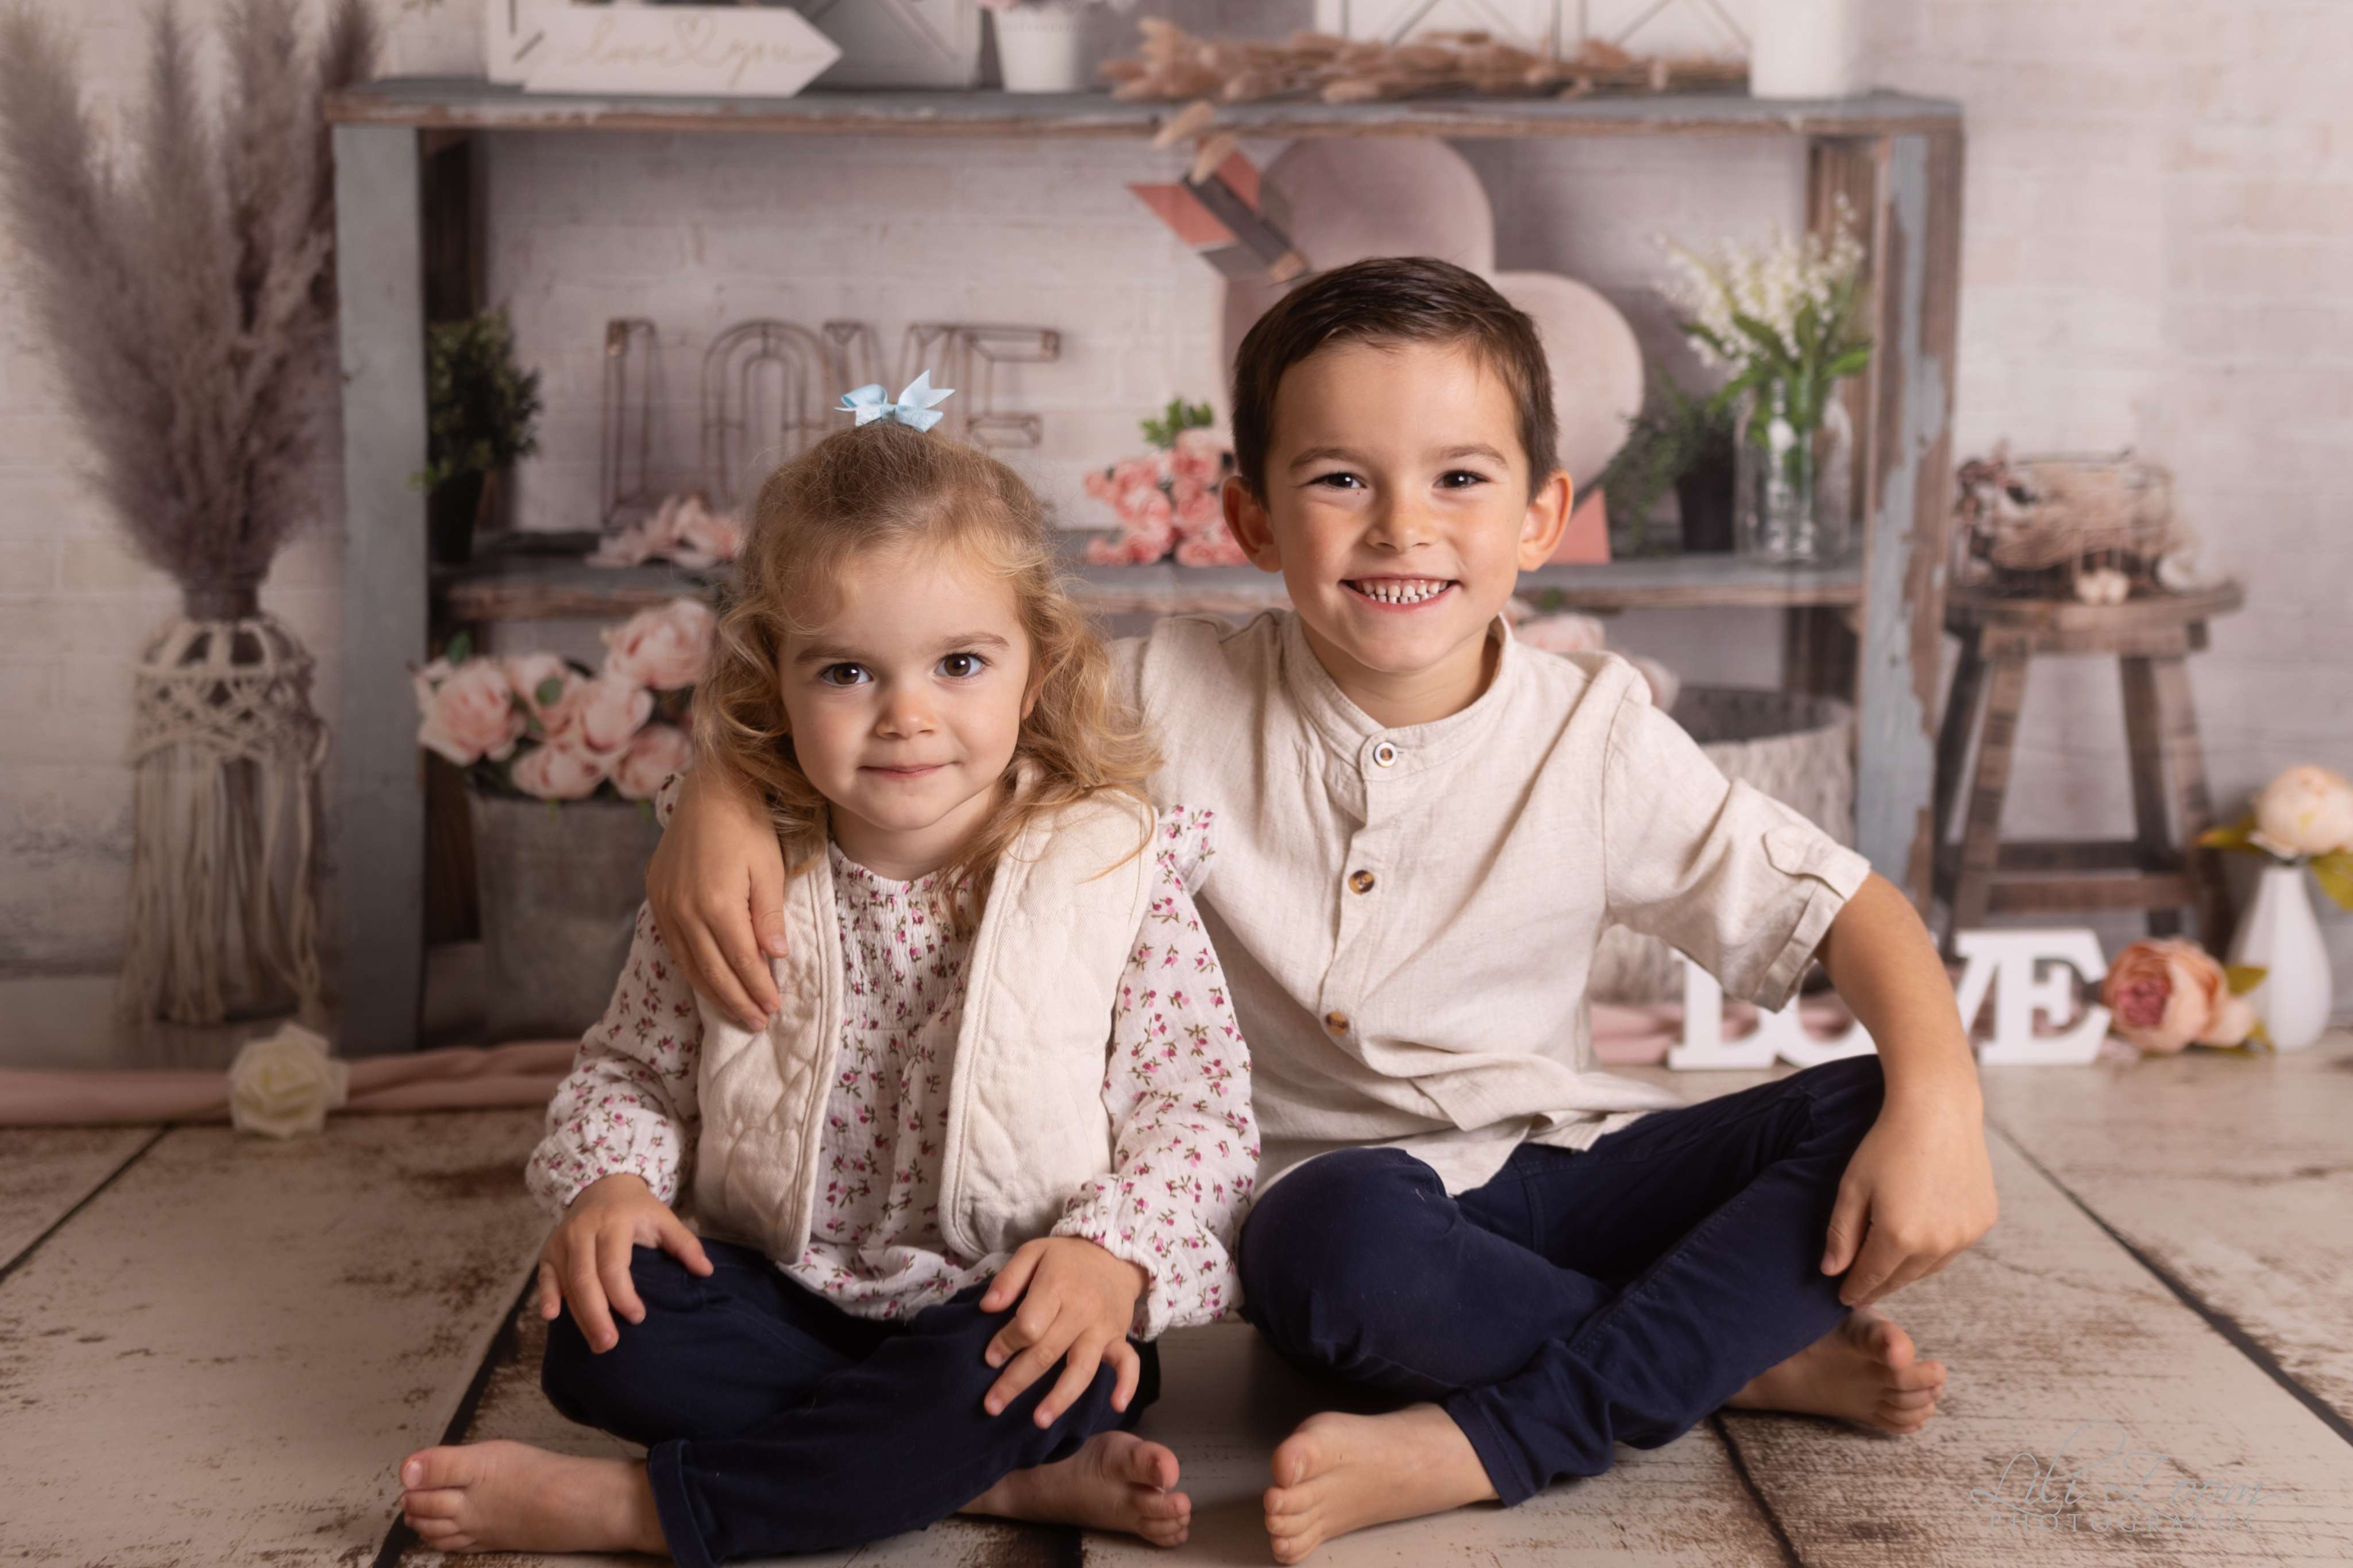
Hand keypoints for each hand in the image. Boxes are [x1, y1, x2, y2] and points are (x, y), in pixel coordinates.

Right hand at [536, 1172, 712, 1352]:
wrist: (602, 1185)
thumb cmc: (636, 1209)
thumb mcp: (663, 1218)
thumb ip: (685, 1244)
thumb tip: (706, 1272)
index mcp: (613, 1223)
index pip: (613, 1266)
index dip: (623, 1295)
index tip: (639, 1317)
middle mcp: (582, 1232)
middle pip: (585, 1279)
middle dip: (596, 1315)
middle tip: (609, 1344)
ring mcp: (562, 1241)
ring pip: (566, 1283)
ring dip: (579, 1316)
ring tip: (596, 1344)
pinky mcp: (548, 1251)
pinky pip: (544, 1276)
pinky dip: (546, 1296)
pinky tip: (551, 1316)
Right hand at [647, 766, 789, 1030]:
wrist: (708, 789)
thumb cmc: (748, 825)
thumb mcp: (770, 868)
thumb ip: (769, 916)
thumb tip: (774, 957)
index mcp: (717, 905)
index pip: (741, 962)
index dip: (758, 989)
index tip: (774, 1008)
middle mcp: (684, 911)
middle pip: (712, 971)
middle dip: (736, 1001)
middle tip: (756, 1023)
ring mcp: (665, 905)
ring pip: (689, 963)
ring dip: (712, 992)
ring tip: (735, 1012)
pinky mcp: (657, 897)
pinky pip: (674, 945)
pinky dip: (692, 968)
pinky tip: (707, 980)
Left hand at [978, 1238, 1149, 1426]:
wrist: (1114, 1253)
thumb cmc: (1065, 1258)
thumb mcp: (1033, 1252)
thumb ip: (1008, 1278)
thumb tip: (987, 1308)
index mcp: (1057, 1287)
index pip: (1028, 1325)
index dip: (1006, 1344)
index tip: (990, 1358)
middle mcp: (1081, 1311)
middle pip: (1047, 1352)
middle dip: (1016, 1381)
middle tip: (992, 1405)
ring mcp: (1102, 1327)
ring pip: (1082, 1368)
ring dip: (1060, 1397)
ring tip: (1039, 1421)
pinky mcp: (1119, 1337)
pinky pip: (1129, 1362)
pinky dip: (1126, 1383)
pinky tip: (1116, 1405)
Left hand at [1821, 1094, 1998, 1305]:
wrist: (1939, 1111)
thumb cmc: (1887, 1144)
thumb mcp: (1853, 1187)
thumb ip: (1841, 1234)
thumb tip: (1831, 1271)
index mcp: (1900, 1237)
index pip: (1871, 1278)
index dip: (1855, 1289)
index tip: (1843, 1297)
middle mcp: (1937, 1244)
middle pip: (1901, 1277)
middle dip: (1880, 1284)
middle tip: (1863, 1288)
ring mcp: (1965, 1235)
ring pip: (1930, 1267)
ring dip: (1908, 1270)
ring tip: (1889, 1268)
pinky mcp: (1982, 1222)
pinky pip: (1953, 1248)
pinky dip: (1935, 1249)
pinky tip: (1921, 1240)